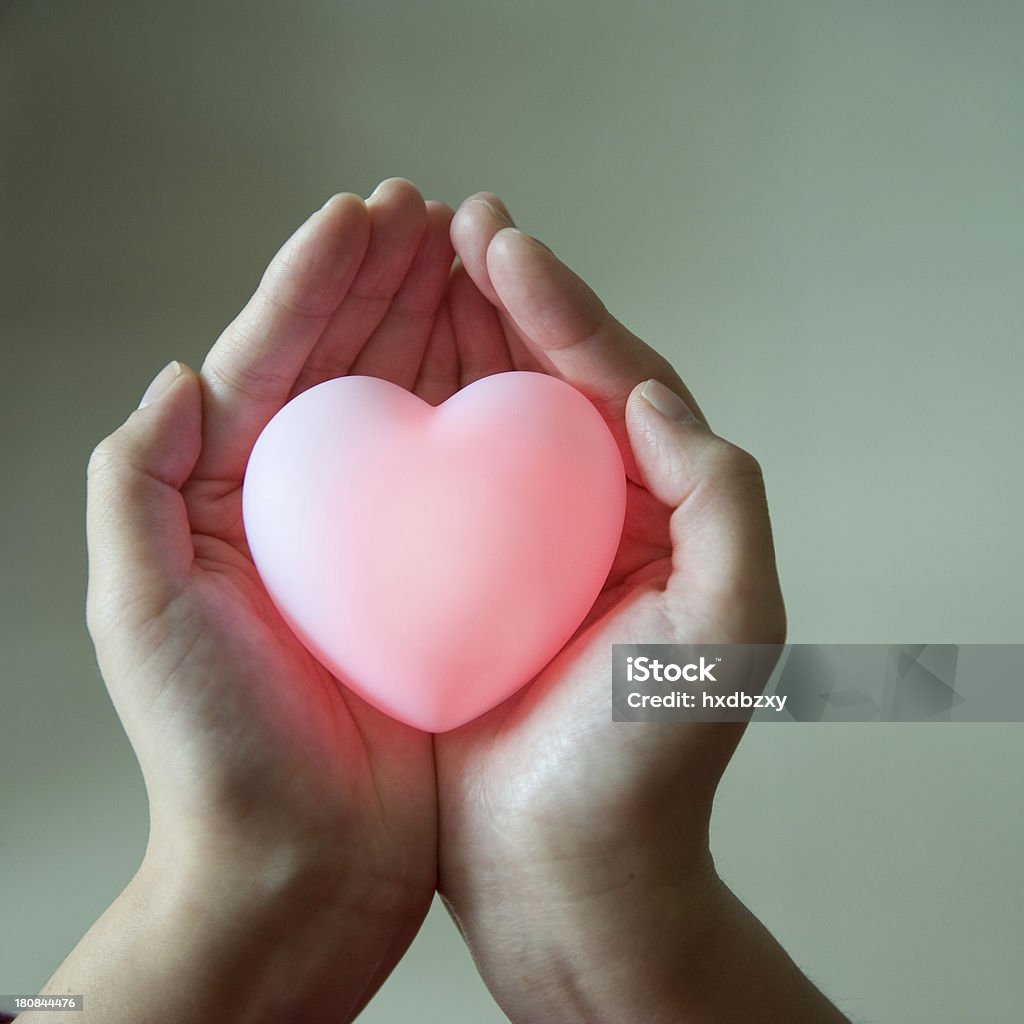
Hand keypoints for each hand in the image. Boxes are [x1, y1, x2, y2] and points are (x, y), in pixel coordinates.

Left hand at [55, 180, 455, 1022]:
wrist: (301, 860)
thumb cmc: (214, 750)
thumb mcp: (140, 614)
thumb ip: (136, 488)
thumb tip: (179, 375)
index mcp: (226, 496)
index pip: (269, 358)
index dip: (316, 278)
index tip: (367, 212)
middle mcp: (301, 504)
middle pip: (347, 363)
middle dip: (388, 281)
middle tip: (436, 214)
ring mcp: (374, 538)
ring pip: (411, 405)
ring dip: (441, 327)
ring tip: (480, 259)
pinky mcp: (434, 578)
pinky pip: (465, 477)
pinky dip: (486, 415)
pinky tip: (517, 370)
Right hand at [433, 196, 843, 1021]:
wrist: (566, 870)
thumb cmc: (648, 763)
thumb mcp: (728, 627)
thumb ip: (719, 499)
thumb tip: (649, 395)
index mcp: (656, 509)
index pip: (610, 378)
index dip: (558, 303)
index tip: (497, 240)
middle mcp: (591, 514)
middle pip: (545, 380)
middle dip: (502, 297)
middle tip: (450, 225)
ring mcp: (520, 545)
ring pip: (484, 419)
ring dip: (451, 340)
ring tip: (410, 269)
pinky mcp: (460, 584)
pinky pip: (431, 485)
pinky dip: (405, 427)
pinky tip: (368, 384)